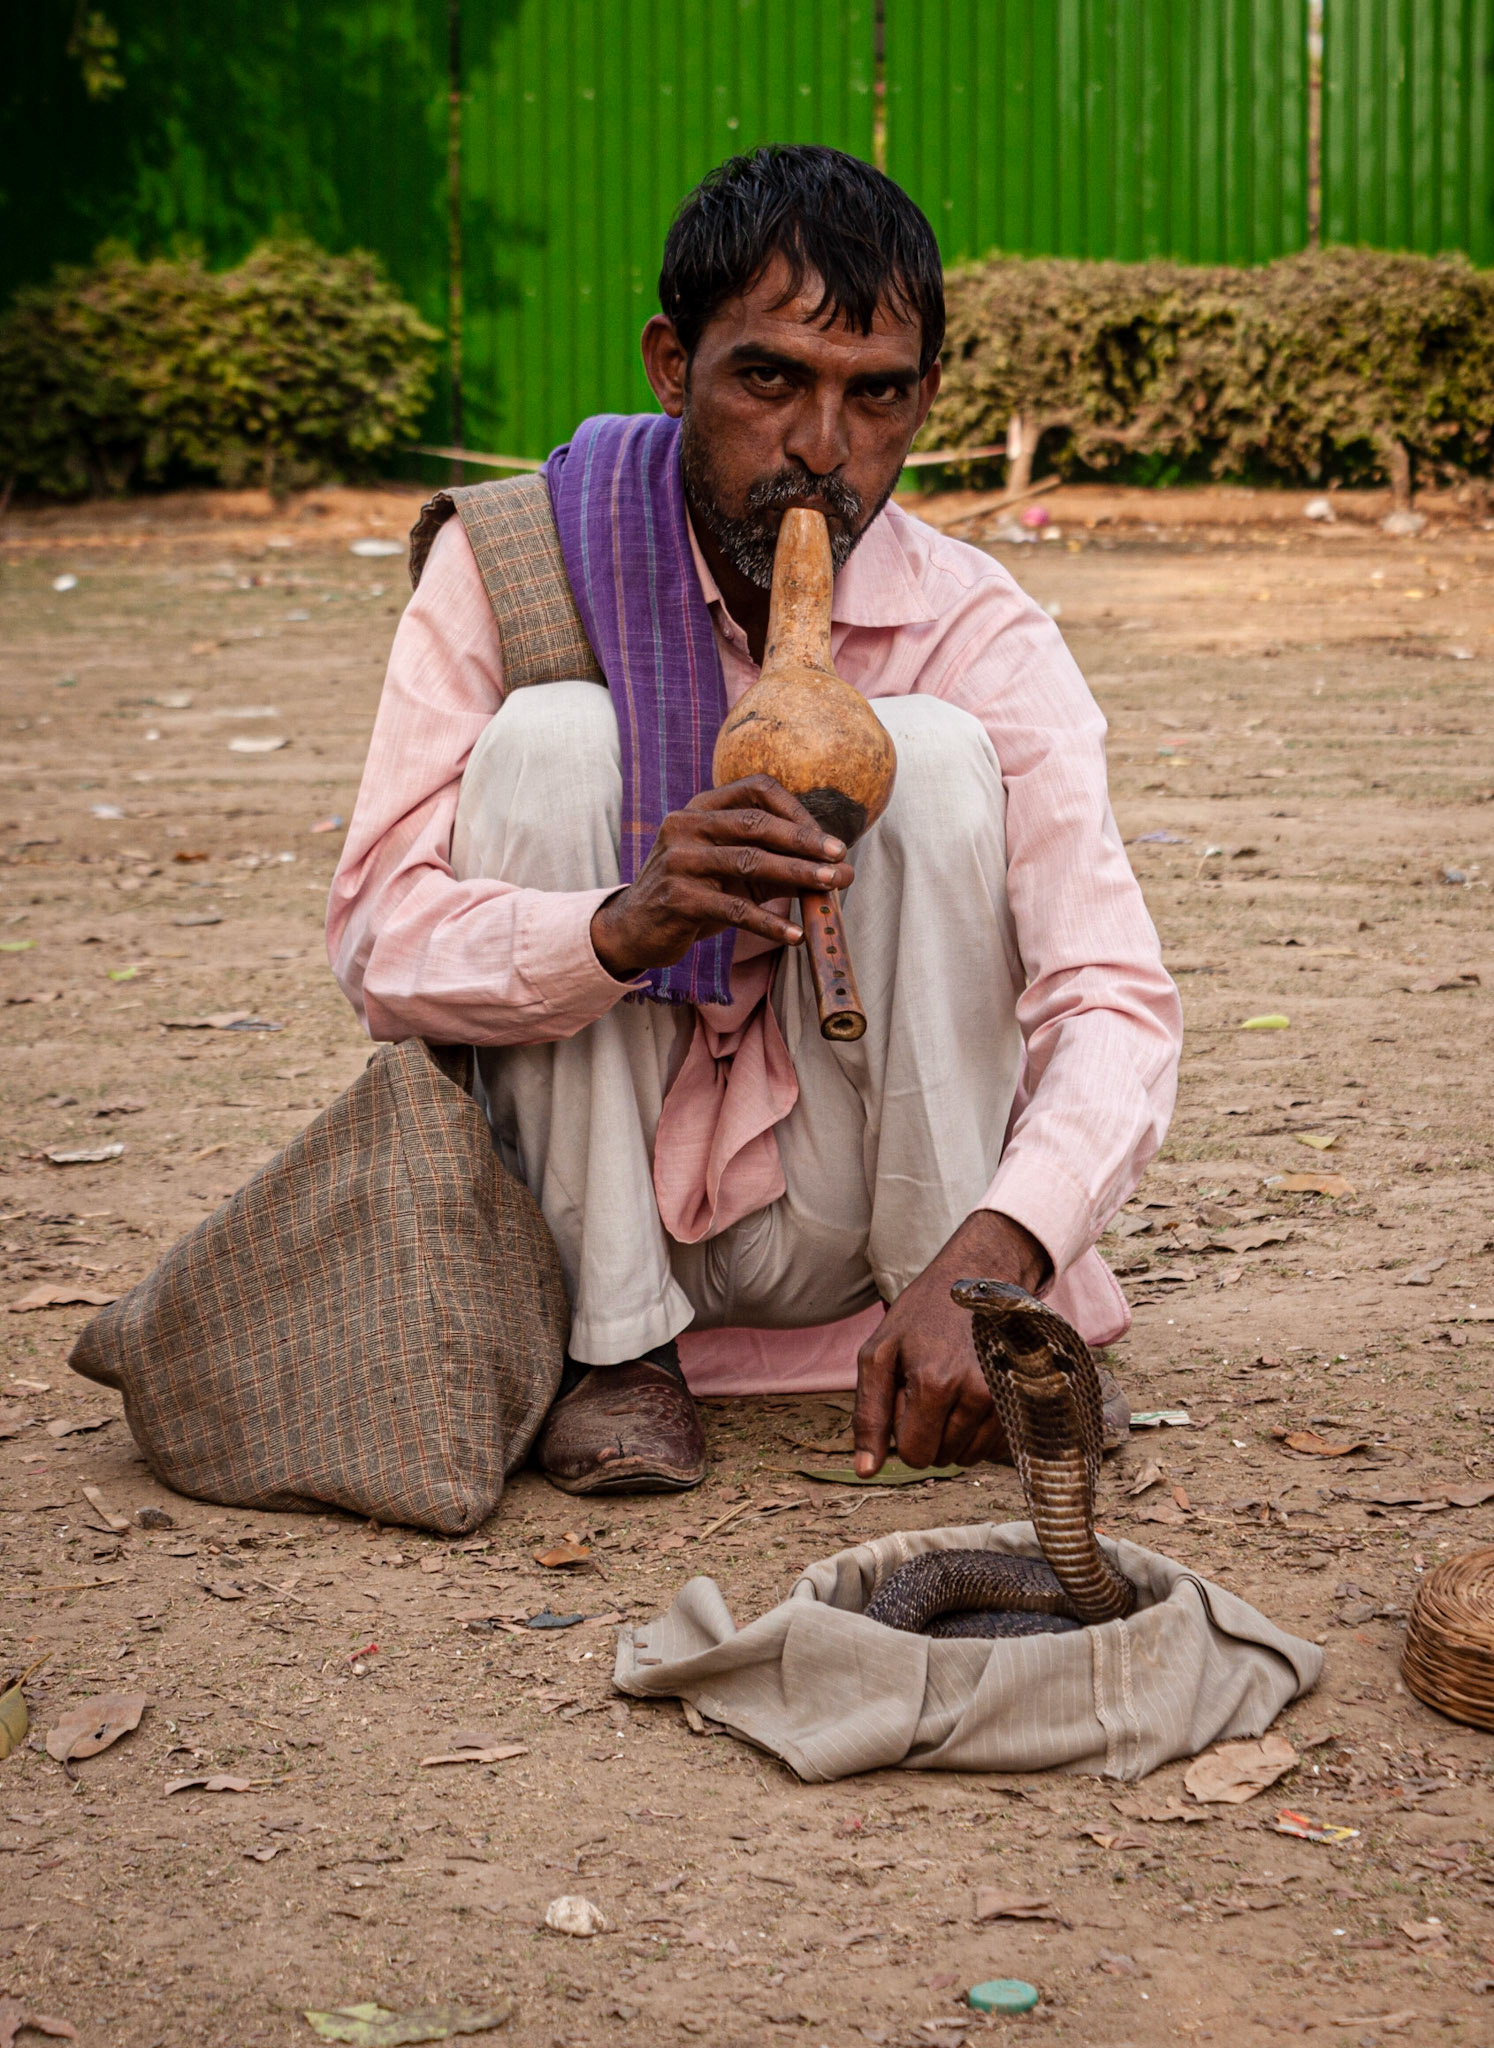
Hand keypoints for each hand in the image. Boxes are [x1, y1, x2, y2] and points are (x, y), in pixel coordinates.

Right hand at [589, 775, 853, 980]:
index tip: (826, 838)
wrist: (635, 928)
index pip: (756, 790)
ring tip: (831, 887)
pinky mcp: (677, 899)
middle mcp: (685, 825)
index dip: (796, 810)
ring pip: (749, 862)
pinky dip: (769, 923)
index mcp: (699, 809)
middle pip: (756, 824)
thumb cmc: (694, 895)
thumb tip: (841, 871)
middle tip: (840, 857)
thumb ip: (779, 867)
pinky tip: (794, 935)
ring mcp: (678, 860)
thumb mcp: (732, 873)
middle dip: (804, 841)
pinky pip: (733, 910)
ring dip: (797, 875)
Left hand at [853, 1211, 1051, 1475]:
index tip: (906, 1400)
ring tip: (952, 1387)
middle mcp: (976, 1394)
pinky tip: (974, 1395)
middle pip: (943, 1457)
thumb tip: (864, 1470)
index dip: (903, 1434)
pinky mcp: (1026, 1398)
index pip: (914, 1454)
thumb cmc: (921, 1316)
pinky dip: (980, 1431)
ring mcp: (1007, 1396)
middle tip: (929, 1386)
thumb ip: (869, 1415)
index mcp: (934, 1383)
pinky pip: (996, 1446)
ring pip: (970, 1456)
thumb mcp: (879, 1354)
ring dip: (955, 1434)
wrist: (979, 1279)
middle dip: (929, 1432)